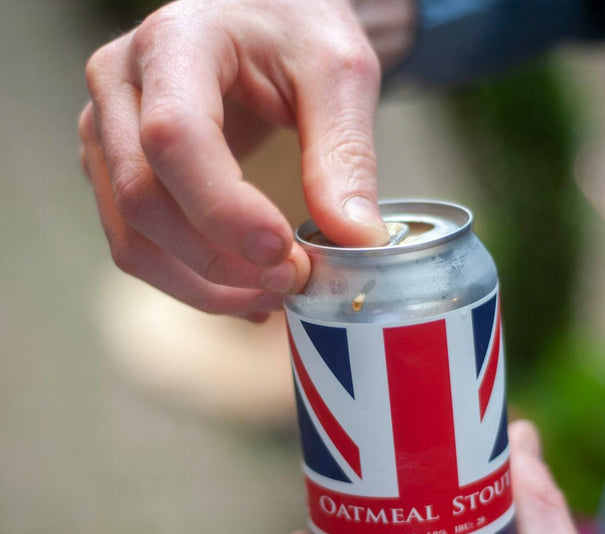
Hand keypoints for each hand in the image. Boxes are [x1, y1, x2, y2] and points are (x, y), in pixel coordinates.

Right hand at [80, 0, 412, 318]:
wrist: (265, 17)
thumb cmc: (297, 29)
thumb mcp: (338, 74)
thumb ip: (346, 155)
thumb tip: (355, 242)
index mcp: (174, 43)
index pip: (175, 138)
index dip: (224, 210)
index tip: (284, 254)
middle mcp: (120, 86)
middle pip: (144, 200)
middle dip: (220, 261)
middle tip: (292, 281)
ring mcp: (110, 134)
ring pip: (133, 239)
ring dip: (204, 286)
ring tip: (273, 296)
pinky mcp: (119, 172)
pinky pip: (139, 246)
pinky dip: (191, 283)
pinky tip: (246, 294)